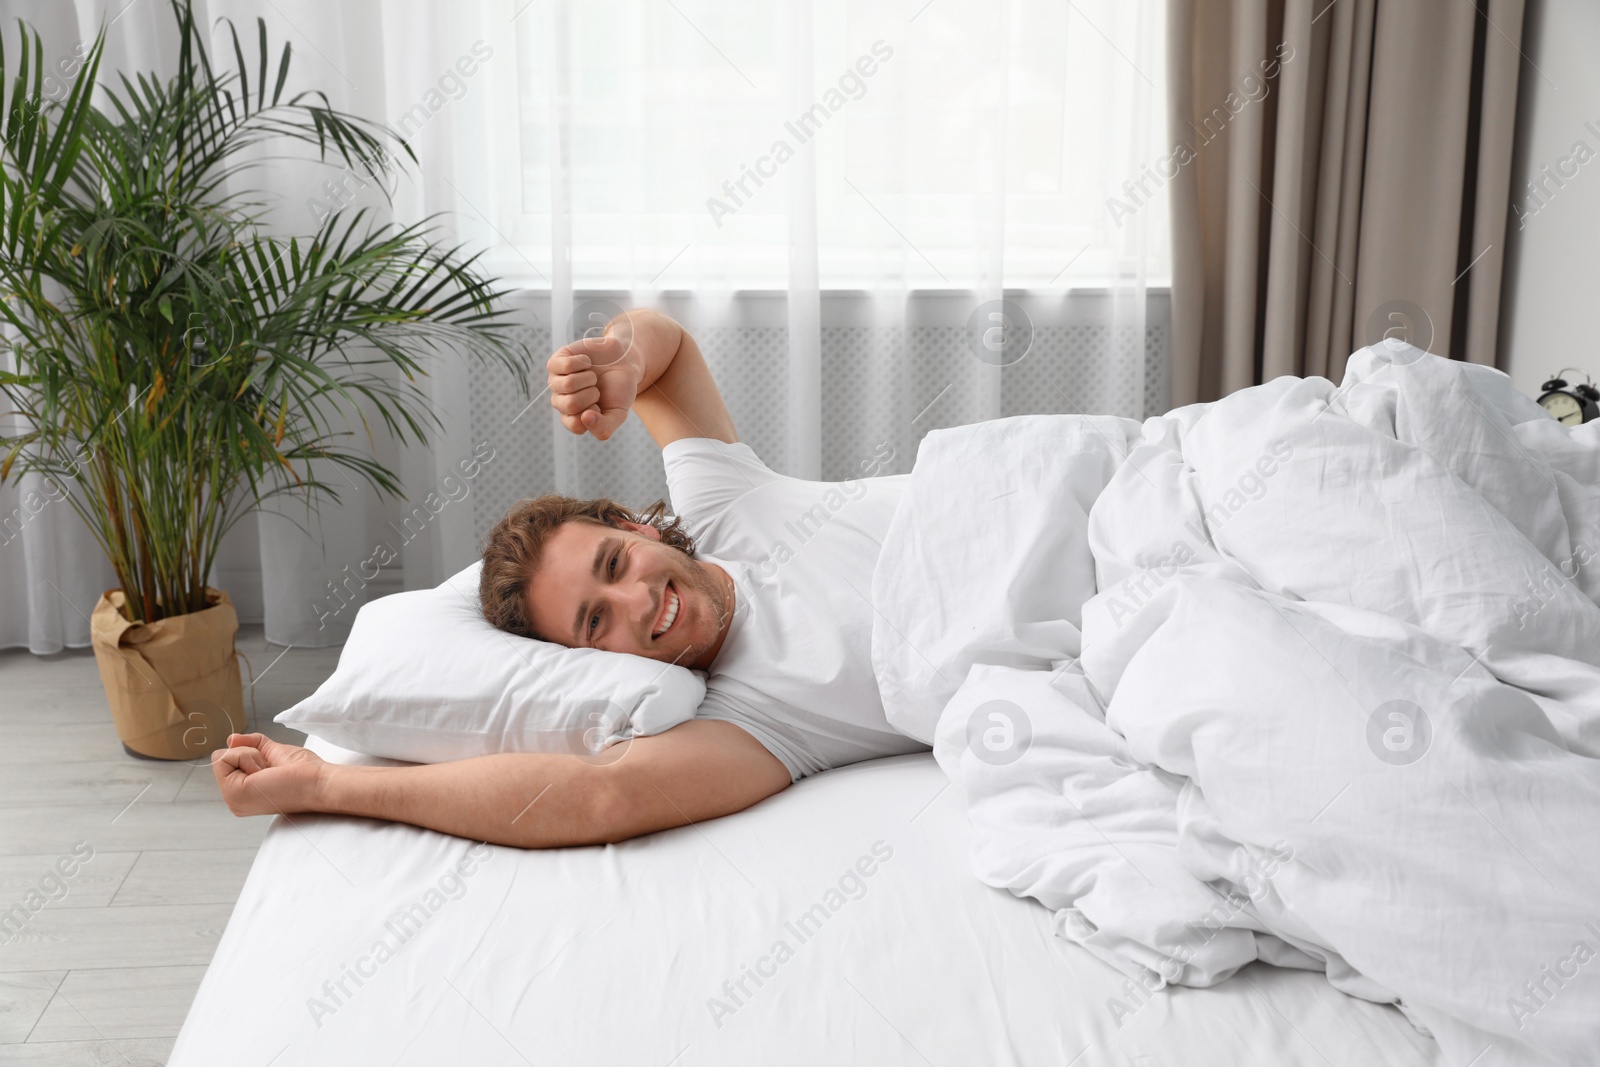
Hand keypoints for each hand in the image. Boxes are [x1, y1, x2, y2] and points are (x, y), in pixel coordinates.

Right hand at [210, 733, 325, 816]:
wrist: (318, 783)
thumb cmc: (304, 772)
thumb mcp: (273, 752)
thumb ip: (252, 744)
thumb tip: (231, 738)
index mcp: (244, 793)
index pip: (227, 761)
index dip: (249, 753)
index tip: (270, 767)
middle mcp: (235, 799)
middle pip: (221, 758)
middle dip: (248, 754)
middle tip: (269, 770)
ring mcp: (233, 799)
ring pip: (221, 757)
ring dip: (249, 756)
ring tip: (268, 772)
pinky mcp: (234, 793)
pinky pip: (224, 758)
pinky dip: (246, 756)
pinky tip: (263, 771)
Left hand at [547, 328, 641, 440]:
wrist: (623, 361)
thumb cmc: (618, 389)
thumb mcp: (618, 414)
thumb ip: (604, 427)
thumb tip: (585, 418)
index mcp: (573, 418)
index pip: (576, 425)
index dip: (594, 414)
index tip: (600, 406)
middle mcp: (560, 402)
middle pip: (571, 404)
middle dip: (592, 394)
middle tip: (596, 389)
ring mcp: (555, 382)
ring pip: (568, 384)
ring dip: (589, 378)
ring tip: (592, 376)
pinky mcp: (556, 362)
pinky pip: (567, 365)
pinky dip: (584, 362)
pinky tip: (587, 363)